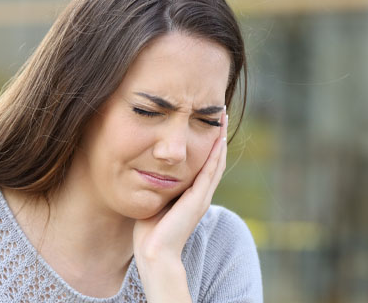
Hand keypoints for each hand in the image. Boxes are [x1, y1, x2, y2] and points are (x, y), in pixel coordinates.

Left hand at [133, 107, 227, 266]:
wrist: (155, 253)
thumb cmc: (149, 231)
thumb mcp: (154, 200)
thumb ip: (156, 185)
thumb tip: (145, 169)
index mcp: (190, 194)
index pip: (203, 163)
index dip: (207, 143)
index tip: (207, 123)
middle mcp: (200, 194)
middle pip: (214, 159)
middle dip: (217, 136)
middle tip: (221, 114)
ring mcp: (202, 197)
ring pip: (216, 162)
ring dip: (220, 140)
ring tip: (223, 119)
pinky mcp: (198, 199)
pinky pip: (210, 171)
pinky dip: (215, 154)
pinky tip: (218, 138)